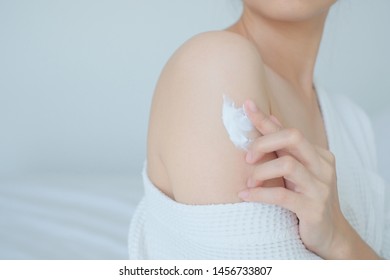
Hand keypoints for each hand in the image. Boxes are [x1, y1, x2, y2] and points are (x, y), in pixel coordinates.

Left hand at [238, 100, 378, 258]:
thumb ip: (284, 147)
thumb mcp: (297, 171)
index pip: (288, 130)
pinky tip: (245, 196)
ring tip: (248, 183)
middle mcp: (323, 166)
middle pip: (293, 137)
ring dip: (260, 172)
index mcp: (318, 154)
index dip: (265, 118)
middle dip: (263, 142)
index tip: (246, 105)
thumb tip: (270, 117)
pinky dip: (259, 194)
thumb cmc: (307, 199)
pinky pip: (281, 195)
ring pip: (287, 165)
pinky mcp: (313, 209)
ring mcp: (320, 187)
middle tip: (247, 158)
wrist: (330, 234)